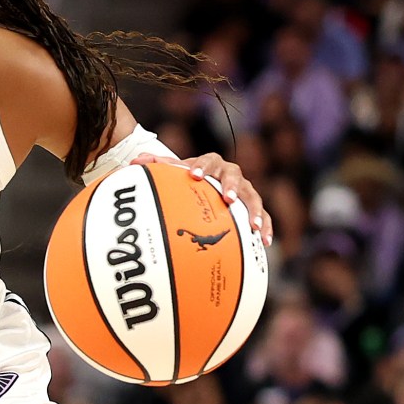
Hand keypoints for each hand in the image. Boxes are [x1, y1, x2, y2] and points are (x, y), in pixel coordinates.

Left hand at [135, 152, 271, 247]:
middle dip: (232, 187)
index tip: (193, 175)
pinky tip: (265, 242)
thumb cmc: (191, 179)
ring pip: (253, 196)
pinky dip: (266, 226)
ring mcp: (245, 190)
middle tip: (227, 199)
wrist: (209, 182)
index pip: (208, 161)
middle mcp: (231, 174)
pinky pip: (264, 215)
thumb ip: (159, 167)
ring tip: (253, 225)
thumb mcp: (176, 173)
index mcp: (212, 164)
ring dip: (254, 210)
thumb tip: (136, 161)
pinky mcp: (253, 206)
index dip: (202, 167)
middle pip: (235, 176)